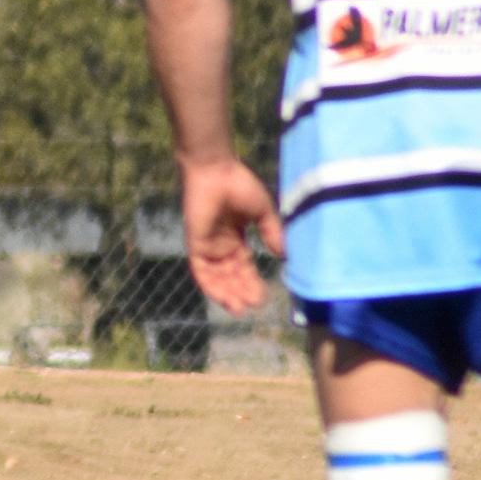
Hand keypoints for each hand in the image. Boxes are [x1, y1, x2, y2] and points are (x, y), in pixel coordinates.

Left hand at [180, 156, 282, 316]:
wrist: (215, 170)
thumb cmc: (239, 185)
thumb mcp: (262, 212)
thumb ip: (272, 232)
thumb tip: (285, 255)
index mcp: (235, 238)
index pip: (244, 267)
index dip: (252, 282)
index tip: (263, 297)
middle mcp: (220, 246)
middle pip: (231, 276)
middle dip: (241, 292)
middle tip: (253, 306)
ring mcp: (207, 246)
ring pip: (217, 278)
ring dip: (227, 294)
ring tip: (240, 308)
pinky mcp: (195, 244)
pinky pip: (201, 270)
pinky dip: (211, 285)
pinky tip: (223, 297)